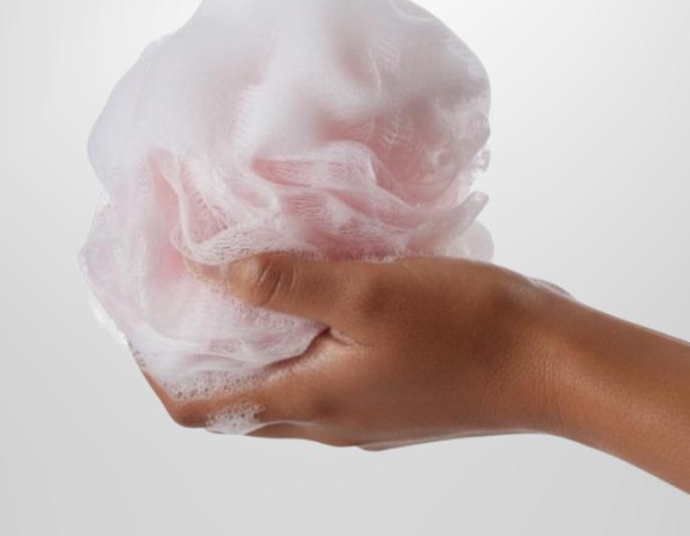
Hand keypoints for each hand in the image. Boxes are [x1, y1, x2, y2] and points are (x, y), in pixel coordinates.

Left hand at [143, 254, 567, 448]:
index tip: (140, 311)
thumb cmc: (465, 327)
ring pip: (278, 383)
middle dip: (196, 349)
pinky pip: (322, 371)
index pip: (199, 407)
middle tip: (182, 285)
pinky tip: (316, 284)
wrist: (549, 362)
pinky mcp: (392, 394)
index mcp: (311, 401)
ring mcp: (361, 411)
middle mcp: (327, 418)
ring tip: (241, 275)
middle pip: (233, 398)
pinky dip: (296, 336)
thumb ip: (289, 282)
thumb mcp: (368, 291)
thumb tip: (214, 272)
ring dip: (248, 340)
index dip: (154, 365)